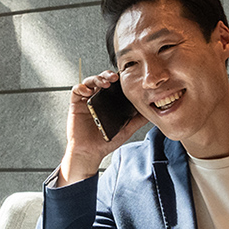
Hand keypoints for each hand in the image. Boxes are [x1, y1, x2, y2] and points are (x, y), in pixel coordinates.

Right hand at [57, 70, 147, 185]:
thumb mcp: (127, 129)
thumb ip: (138, 120)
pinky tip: (88, 91)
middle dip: (107, 75)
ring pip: (89, 81)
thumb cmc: (106, 141)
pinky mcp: (76, 104)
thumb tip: (152, 112)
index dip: (118, 79)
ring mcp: (86, 100)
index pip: (113, 85)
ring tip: (104, 83)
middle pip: (101, 80)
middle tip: (115, 78)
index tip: (125, 77)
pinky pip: (76, 90)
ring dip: (96, 78)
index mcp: (109, 102)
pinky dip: (82, 87)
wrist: (90, 152)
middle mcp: (97, 99)